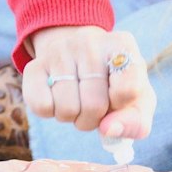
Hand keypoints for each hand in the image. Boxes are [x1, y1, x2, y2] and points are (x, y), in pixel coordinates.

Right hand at [22, 26, 154, 139]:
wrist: (78, 57)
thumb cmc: (113, 84)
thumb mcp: (136, 100)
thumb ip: (136, 121)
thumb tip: (108, 130)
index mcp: (122, 45)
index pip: (128, 88)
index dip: (121, 106)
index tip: (117, 100)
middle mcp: (90, 41)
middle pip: (95, 105)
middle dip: (94, 119)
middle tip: (94, 108)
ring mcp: (60, 50)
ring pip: (67, 109)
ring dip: (73, 118)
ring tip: (77, 101)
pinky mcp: (34, 65)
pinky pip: (42, 107)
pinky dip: (51, 113)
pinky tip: (58, 98)